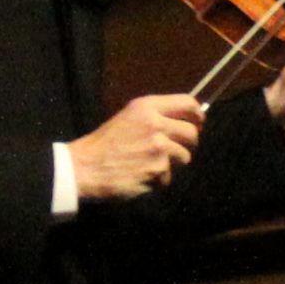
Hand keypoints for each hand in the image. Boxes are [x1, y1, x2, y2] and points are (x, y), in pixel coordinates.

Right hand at [69, 93, 209, 202]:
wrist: (85, 167)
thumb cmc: (105, 143)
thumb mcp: (128, 117)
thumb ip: (155, 116)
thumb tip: (186, 121)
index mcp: (147, 107)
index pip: (187, 103)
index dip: (197, 114)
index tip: (199, 121)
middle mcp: (156, 124)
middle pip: (192, 133)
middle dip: (189, 143)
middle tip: (178, 148)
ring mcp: (158, 149)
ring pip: (184, 157)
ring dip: (172, 163)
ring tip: (150, 164)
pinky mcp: (158, 171)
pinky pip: (169, 177)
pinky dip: (158, 179)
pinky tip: (141, 175)